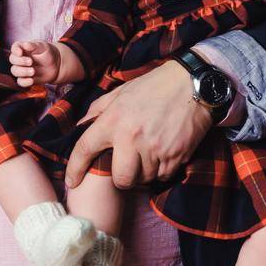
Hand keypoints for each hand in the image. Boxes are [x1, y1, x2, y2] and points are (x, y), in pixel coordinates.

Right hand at [8, 40, 59, 86]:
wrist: (55, 65)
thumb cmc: (47, 53)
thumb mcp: (43, 47)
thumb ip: (34, 45)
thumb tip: (26, 44)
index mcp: (22, 48)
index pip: (15, 47)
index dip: (15, 50)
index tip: (20, 53)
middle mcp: (20, 58)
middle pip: (12, 59)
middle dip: (20, 61)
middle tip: (31, 62)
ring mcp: (22, 69)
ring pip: (15, 71)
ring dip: (22, 72)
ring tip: (33, 71)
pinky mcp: (25, 78)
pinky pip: (20, 82)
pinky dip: (24, 82)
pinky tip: (31, 80)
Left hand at [63, 62, 211, 189]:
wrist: (193, 84)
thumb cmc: (154, 86)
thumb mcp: (121, 92)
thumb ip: (98, 110)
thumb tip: (81, 126)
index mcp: (114, 120)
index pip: (85, 149)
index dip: (75, 169)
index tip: (72, 181)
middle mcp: (132, 137)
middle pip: (121, 178)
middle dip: (122, 178)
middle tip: (127, 167)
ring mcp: (156, 148)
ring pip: (144, 179)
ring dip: (144, 172)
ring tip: (148, 155)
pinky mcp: (176, 155)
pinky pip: (163, 176)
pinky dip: (161, 170)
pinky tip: (163, 154)